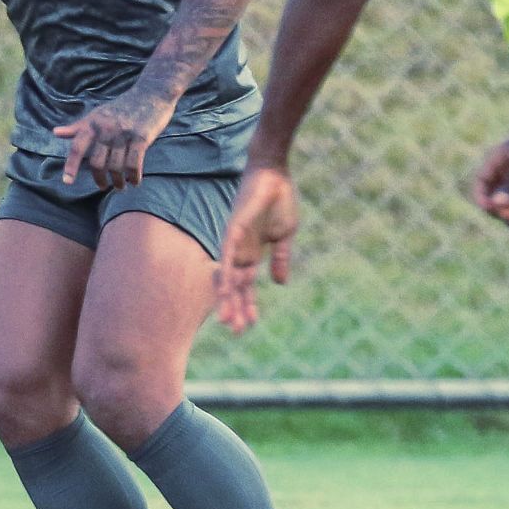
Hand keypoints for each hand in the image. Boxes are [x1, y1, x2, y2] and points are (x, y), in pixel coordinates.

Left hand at [52, 89, 174, 190]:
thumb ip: (78, 127)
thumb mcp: (98, 114)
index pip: (77, 147)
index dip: (71, 165)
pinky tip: (135, 181)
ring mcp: (124, 133)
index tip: (67, 182)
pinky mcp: (141, 137)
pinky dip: (134, 177)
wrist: (152, 92)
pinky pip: (134, 164)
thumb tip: (55, 133)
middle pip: (97, 163)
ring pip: (116, 167)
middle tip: (103, 186)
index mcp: (93, 123)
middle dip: (100, 179)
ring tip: (120, 186)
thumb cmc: (123, 107)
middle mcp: (106, 128)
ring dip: (118, 181)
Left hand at [215, 165, 298, 333]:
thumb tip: (279, 283)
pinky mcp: (233, 230)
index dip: (248, 305)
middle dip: (236, 309)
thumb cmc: (280, 200)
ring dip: (227, 299)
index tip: (251, 325)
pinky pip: (227, 256)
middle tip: (237, 332)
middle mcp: (240, 251)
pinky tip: (223, 292)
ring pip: (227, 277)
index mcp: (253, 253)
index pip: (247, 286)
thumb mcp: (284, 236)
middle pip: (235, 287)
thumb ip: (280, 259)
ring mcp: (234, 242)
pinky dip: (225, 274)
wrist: (275, 175)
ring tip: (227, 322)